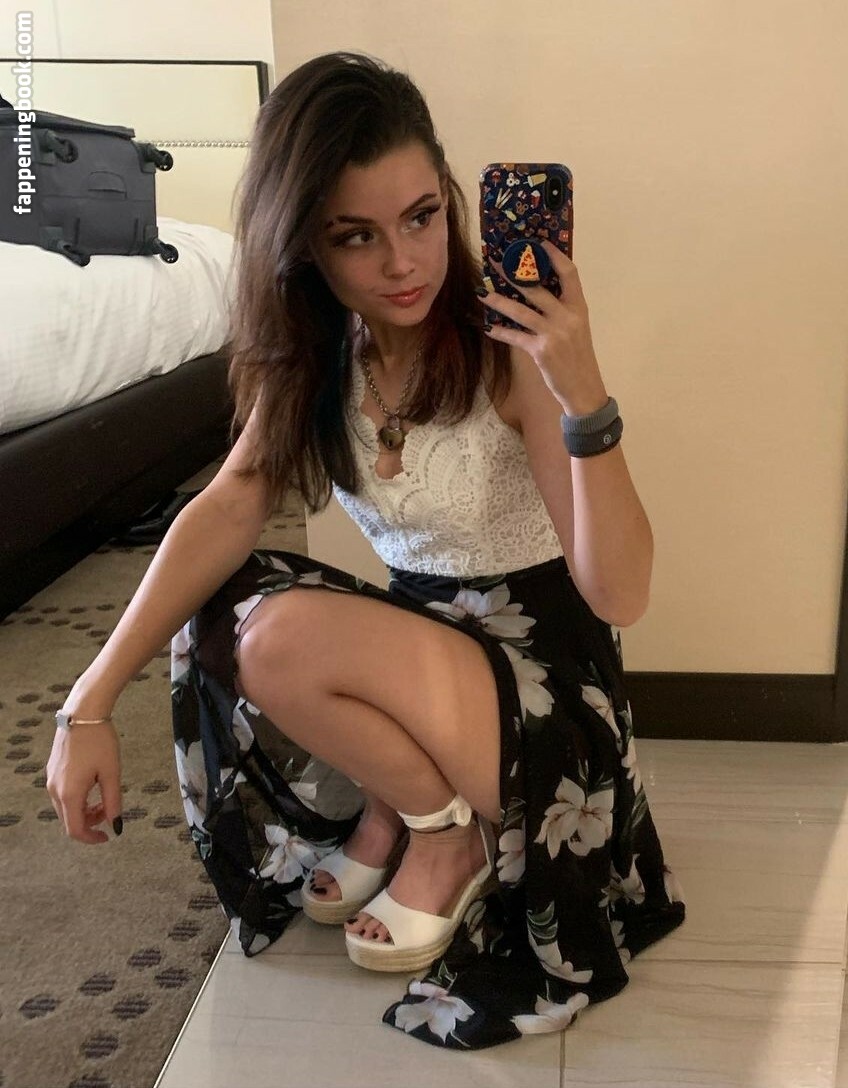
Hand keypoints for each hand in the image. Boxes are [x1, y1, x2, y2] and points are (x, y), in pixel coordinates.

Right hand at [46, 708, 121, 844]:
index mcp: (69, 793)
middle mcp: (55, 789)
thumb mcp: (111, 773)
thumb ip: (113, 802)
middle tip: (109, 812)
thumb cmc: (99, 741)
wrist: (84, 713)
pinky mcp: (52, 770)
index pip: (75, 830)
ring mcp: (51, 779)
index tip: (107, 836)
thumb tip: (116, 824)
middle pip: (69, 820)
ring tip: (103, 797)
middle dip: (90, 822)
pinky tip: (92, 785)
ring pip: (65, 807)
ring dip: (83, 810)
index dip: (92, 838)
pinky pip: (62, 794)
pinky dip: (77, 798)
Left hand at [480, 241, 609, 415]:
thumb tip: (537, 293)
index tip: (538, 243)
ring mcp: (554, 333)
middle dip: (514, 273)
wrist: (584, 389)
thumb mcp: (577, 329)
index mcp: (578, 308)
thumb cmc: (578, 358)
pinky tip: (489, 328)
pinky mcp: (541, 351)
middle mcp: (567, 317)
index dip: (554, 255)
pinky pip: (516, 337)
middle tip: (497, 262)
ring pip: (521, 311)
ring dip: (499, 301)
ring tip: (483, 292)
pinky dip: (501, 333)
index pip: (569, 272)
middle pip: (537, 287)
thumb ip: (562, 311)